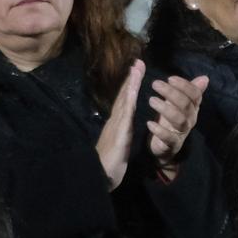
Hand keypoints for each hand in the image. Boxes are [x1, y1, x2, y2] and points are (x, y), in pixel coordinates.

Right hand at [95, 60, 144, 189]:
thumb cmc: (108, 164)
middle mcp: (116, 121)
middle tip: (138, 61)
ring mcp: (116, 126)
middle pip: (125, 96)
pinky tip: (133, 92)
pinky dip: (129, 102)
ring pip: (125, 102)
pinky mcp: (118, 134)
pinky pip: (125, 116)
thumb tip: (124, 125)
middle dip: (132, 79)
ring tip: (136, 69)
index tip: (136, 70)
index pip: (126, 101)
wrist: (99, 177)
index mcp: (118, 124)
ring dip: (130, 85)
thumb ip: (121, 133)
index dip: (131, 86)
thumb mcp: (118, 145)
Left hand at [146, 72, 205, 166]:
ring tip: (151, 100)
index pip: (195, 94)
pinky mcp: (172, 144)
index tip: (170, 78)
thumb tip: (205, 78)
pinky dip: (159, 130)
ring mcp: (182, 133)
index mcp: (193, 108)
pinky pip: (169, 138)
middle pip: (186, 105)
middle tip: (155, 84)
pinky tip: (149, 123)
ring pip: (179, 120)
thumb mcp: (178, 104)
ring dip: (165, 108)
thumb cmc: (170, 120)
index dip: (184, 85)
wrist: (164, 147)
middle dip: (171, 93)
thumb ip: (188, 90)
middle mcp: (190, 120)